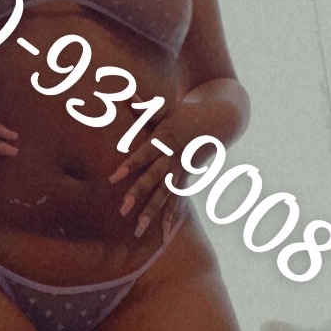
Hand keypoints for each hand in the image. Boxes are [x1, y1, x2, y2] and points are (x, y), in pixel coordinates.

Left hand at [109, 99, 187, 238]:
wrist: (217, 123)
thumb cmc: (184, 113)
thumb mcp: (164, 109)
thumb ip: (143, 107)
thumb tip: (125, 95)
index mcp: (164, 141)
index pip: (143, 156)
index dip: (129, 166)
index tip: (113, 178)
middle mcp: (172, 159)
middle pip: (153, 180)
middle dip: (138, 195)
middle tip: (122, 210)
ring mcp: (180, 172)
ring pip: (164, 196)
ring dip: (152, 213)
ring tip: (138, 231)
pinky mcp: (185, 180)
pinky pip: (177, 202)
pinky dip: (170, 218)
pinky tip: (163, 236)